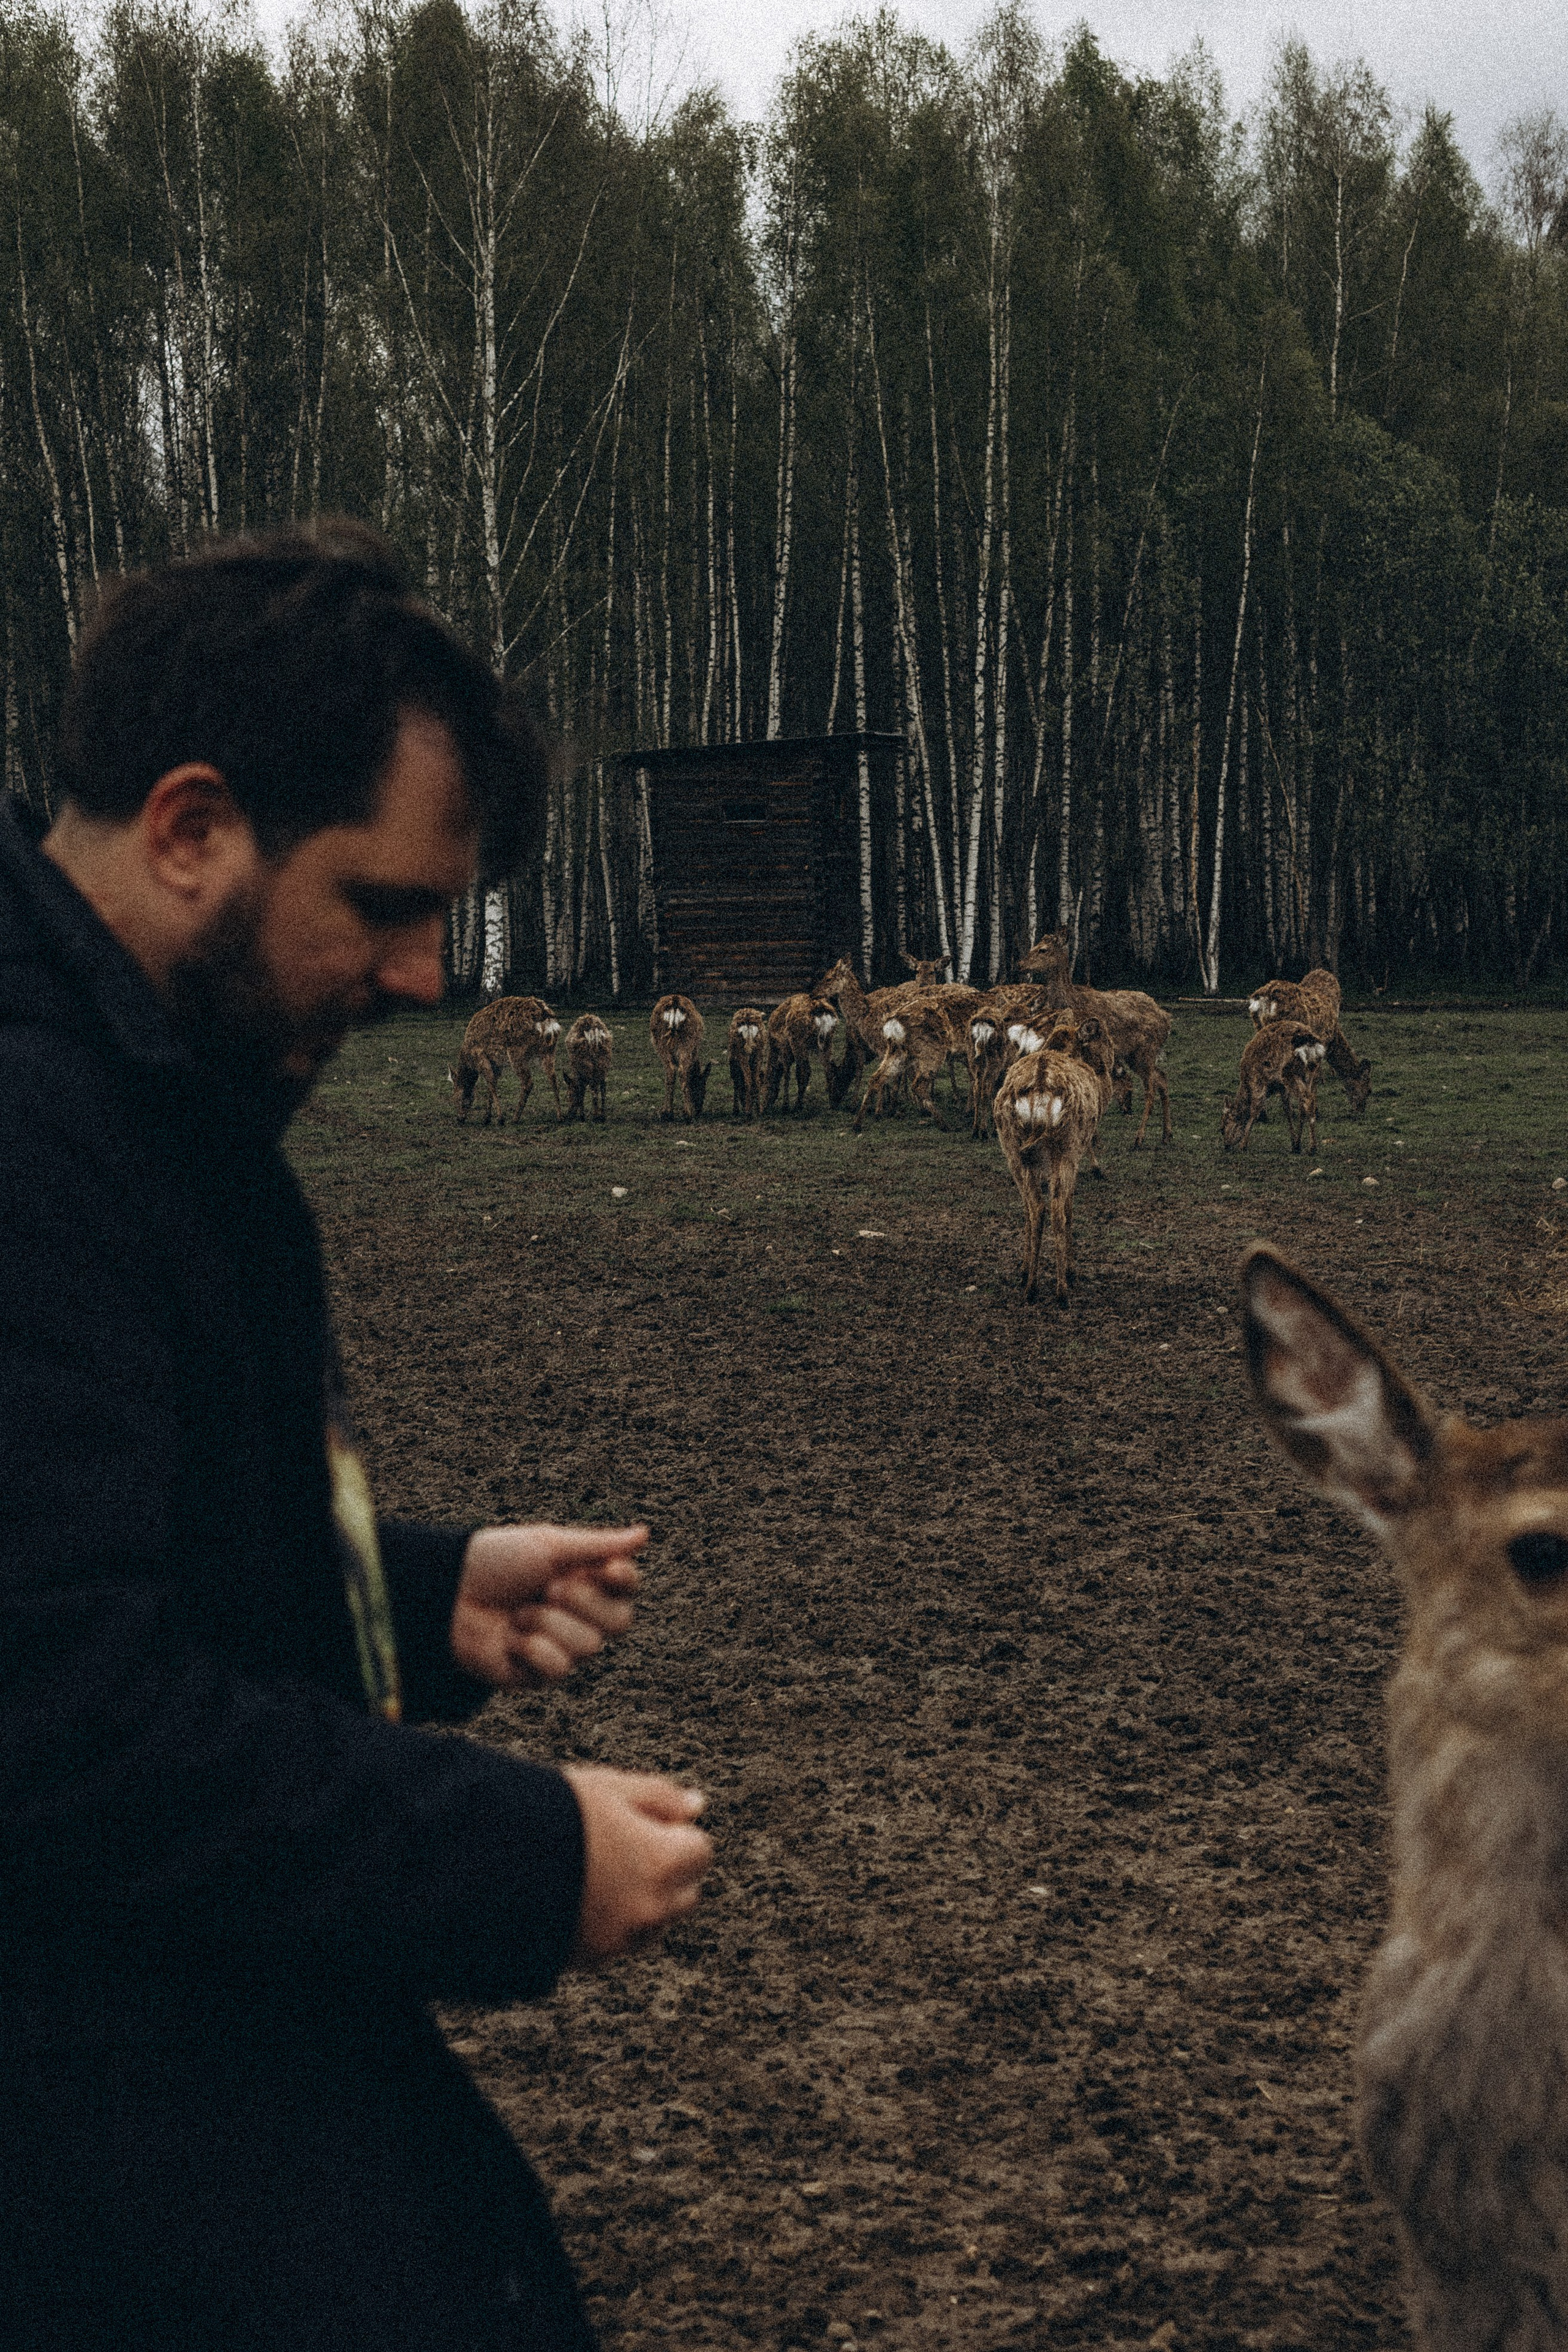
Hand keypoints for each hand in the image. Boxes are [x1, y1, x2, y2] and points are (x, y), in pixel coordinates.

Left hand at [450, 1522, 645, 1687]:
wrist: (447, 1594)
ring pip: (587, 1646)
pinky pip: (557, 1669)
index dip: (624, 1582)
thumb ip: (598, 1546)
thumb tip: (645, 1533)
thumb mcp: (548, 1546)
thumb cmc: (496, 1562)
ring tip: (517, 1613)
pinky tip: (510, 1639)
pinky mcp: (536, 1674)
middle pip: (619, 1622)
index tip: (608, 1570)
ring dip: (547, 1624)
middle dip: (582, 1602)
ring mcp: (560, 1646)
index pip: (628, 1588)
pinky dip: (532, 1650)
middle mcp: (579, 1615)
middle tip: (547, 1588)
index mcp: (585, 1580)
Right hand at [562, 1767, 711, 1963]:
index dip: (673, 1833)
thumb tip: (697, 1806)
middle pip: (684, 1892)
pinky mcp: (590, 1960)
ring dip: (638, 1900)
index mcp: (661, 1863)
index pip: (700, 1851)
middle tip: (621, 1845)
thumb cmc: (551, 1815)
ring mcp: (620, 1939)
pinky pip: (617, 1940)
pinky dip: (608, 1922)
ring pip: (651, 1921)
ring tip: (593, 1871)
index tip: (643, 1822)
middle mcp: (649, 1909)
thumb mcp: (608, 1789)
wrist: (487, 1868)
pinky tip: (575, 1895)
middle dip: (665, 1871)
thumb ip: (659, 1796)